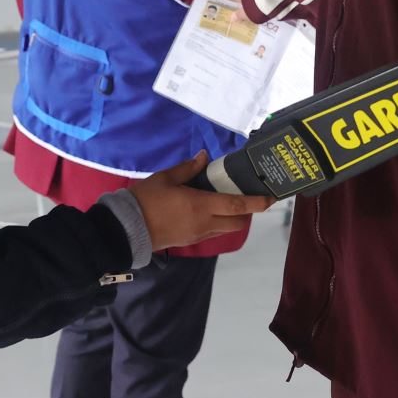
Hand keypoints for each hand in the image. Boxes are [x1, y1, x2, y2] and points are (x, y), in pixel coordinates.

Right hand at [130, 152, 271, 251]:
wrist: (126, 228)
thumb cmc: (146, 199)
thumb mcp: (165, 178)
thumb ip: (188, 168)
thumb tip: (204, 157)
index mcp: (201, 206)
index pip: (237, 206)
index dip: (257, 202)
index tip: (271, 198)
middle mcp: (205, 223)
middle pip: (238, 222)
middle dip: (248, 212)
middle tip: (246, 196)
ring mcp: (198, 234)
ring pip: (226, 229)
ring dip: (233, 218)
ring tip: (226, 200)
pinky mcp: (190, 240)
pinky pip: (213, 231)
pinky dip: (218, 222)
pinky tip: (208, 209)